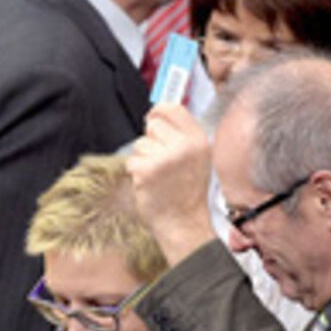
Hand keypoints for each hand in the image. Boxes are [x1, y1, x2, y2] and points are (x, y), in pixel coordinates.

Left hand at [126, 103, 215, 266]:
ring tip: (157, 175)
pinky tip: (149, 183)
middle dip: (151, 140)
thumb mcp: (197, 158)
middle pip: (153, 125)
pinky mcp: (147, 171)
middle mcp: (183, 146)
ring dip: (143, 158)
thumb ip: (182, 136)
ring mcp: (164, 158)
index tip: (153, 117)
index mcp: (198, 139)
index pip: (173, 108)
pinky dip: (136, 172)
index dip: (159, 111)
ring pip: (140, 144)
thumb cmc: (187, 192)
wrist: (183, 222)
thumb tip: (158, 115)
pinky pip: (132, 161)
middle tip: (160, 161)